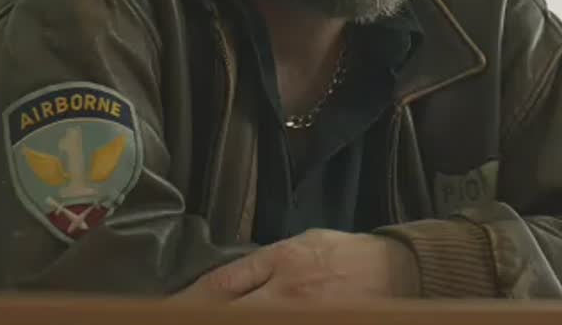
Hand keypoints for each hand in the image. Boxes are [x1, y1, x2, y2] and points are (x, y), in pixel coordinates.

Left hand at [178, 229, 420, 301]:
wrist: (398, 272)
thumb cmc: (345, 255)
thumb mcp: (298, 245)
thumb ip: (257, 266)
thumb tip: (215, 287)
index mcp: (280, 265)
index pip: (218, 289)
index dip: (185, 304)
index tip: (163, 313)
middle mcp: (286, 297)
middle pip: (227, 315)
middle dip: (200, 317)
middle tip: (173, 319)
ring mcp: (301, 317)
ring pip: (247, 323)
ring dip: (225, 322)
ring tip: (201, 324)